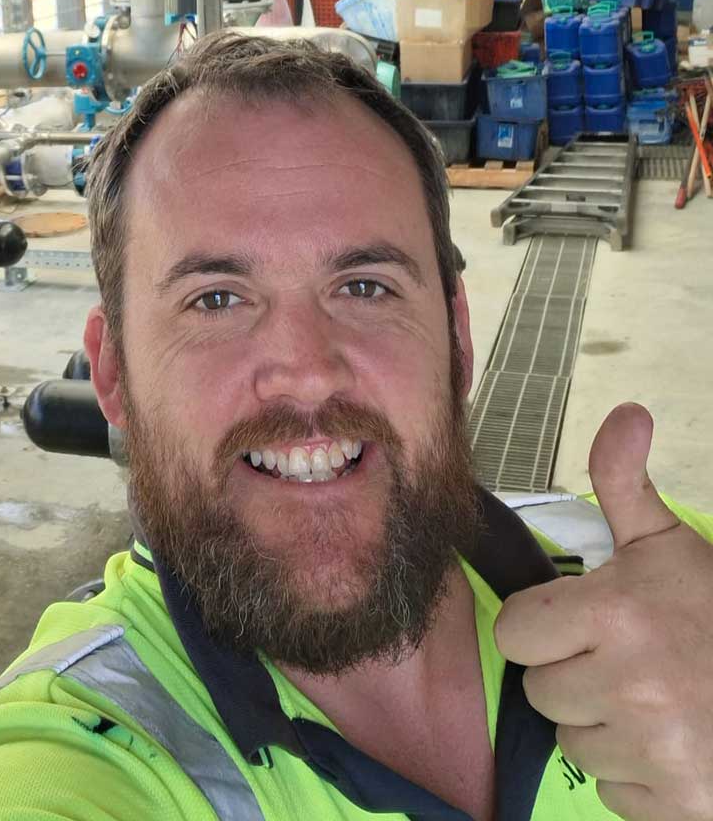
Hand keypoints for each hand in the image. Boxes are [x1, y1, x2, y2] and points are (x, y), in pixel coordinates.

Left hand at [494, 403, 712, 820]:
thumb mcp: (670, 544)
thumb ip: (624, 484)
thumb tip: (626, 412)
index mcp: (615, 615)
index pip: (515, 633)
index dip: (544, 627)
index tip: (583, 624)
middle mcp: (627, 685)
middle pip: (540, 691)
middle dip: (573, 676)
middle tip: (627, 662)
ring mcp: (654, 751)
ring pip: (573, 744)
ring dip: (602, 727)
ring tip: (653, 702)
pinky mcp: (678, 805)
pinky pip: (612, 792)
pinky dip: (636, 777)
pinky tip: (673, 746)